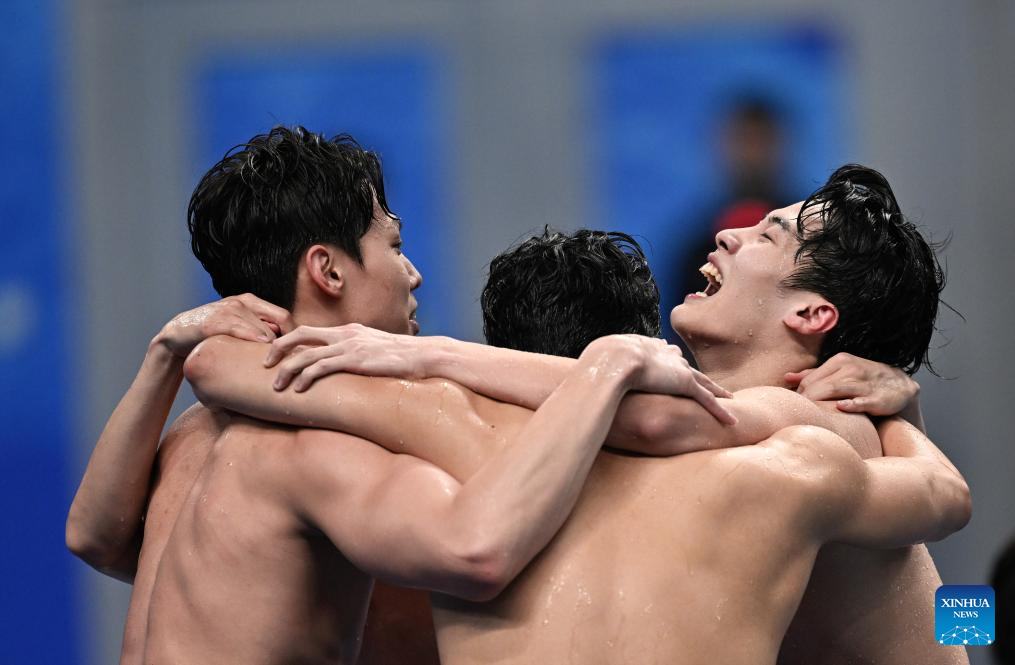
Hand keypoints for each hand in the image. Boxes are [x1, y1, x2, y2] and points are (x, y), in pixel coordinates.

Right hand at [155, 294, 293, 358]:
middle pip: (279, 321)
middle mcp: (243, 302)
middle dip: (289, 343)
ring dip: (273, 347)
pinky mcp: (212, 321)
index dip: (296, 336)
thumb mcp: (241, 332)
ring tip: (284, 365)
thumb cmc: (216, 338)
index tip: (303, 355)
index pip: (285, 317)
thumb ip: (261, 335)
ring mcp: (227, 309)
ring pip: (261, 328)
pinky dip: (250, 338)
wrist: (178, 336)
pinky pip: (237, 329)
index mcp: (253, 303)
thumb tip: (291, 353)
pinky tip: (260, 352)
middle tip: (296, 363)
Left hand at [265, 323, 426, 391]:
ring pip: (306, 353)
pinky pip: (322, 367)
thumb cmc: (405, 359)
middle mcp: (346, 334)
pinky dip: (305, 377)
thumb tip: (348, 371)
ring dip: (286, 370)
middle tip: (264, 365)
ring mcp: (350, 346)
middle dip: (277, 349)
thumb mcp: (377, 352)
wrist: (426, 356)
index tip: (276, 356)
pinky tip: (298, 390)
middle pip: (300, 334)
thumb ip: (360, 356)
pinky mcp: (356, 360)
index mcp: (349, 330)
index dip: (288, 341)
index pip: (310, 330)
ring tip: (276, 386)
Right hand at [586, 335, 735, 424]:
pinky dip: (721, 411)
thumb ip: (593, 371)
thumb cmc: (598, 361)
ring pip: (703, 383)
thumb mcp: (595, 363)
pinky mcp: (685, 384)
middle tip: (704, 379)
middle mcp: (665, 355)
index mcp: (644, 347)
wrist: (612, 359)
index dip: (667, 358)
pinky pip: (707, 400)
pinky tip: (732, 420)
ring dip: (716, 391)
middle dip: (694, 373)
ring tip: (729, 397)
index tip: (671, 359)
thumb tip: (576, 380)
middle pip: (685, 366)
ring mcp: (677, 369)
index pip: (661, 353)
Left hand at [785, 352, 918, 415]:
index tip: (793, 407)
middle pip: (820, 385)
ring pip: (835, 390)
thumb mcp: (839, 372)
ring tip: (809, 415)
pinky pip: (861, 401)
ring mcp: (865, 383)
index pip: (810, 379)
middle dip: (806, 400)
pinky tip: (839, 408)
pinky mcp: (878, 398)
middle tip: (797, 414)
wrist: (900, 385)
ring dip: (820, 402)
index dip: (799, 394)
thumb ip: (813, 375)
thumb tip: (787, 378)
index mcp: (839, 361)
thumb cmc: (862, 380)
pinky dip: (849, 404)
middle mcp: (851, 369)